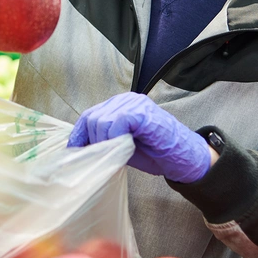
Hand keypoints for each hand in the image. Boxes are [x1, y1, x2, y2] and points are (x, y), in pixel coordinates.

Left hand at [68, 93, 211, 183]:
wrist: (184, 157)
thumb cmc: (156, 152)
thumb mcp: (123, 146)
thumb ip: (105, 141)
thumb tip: (81, 149)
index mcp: (119, 106)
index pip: (89, 116)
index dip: (79, 134)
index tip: (74, 151)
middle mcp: (125, 100)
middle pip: (92, 118)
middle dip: (92, 141)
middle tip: (102, 157)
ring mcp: (134, 104)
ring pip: (101, 121)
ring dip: (103, 142)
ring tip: (115, 154)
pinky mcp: (141, 111)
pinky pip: (117, 122)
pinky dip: (114, 138)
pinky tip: (123, 148)